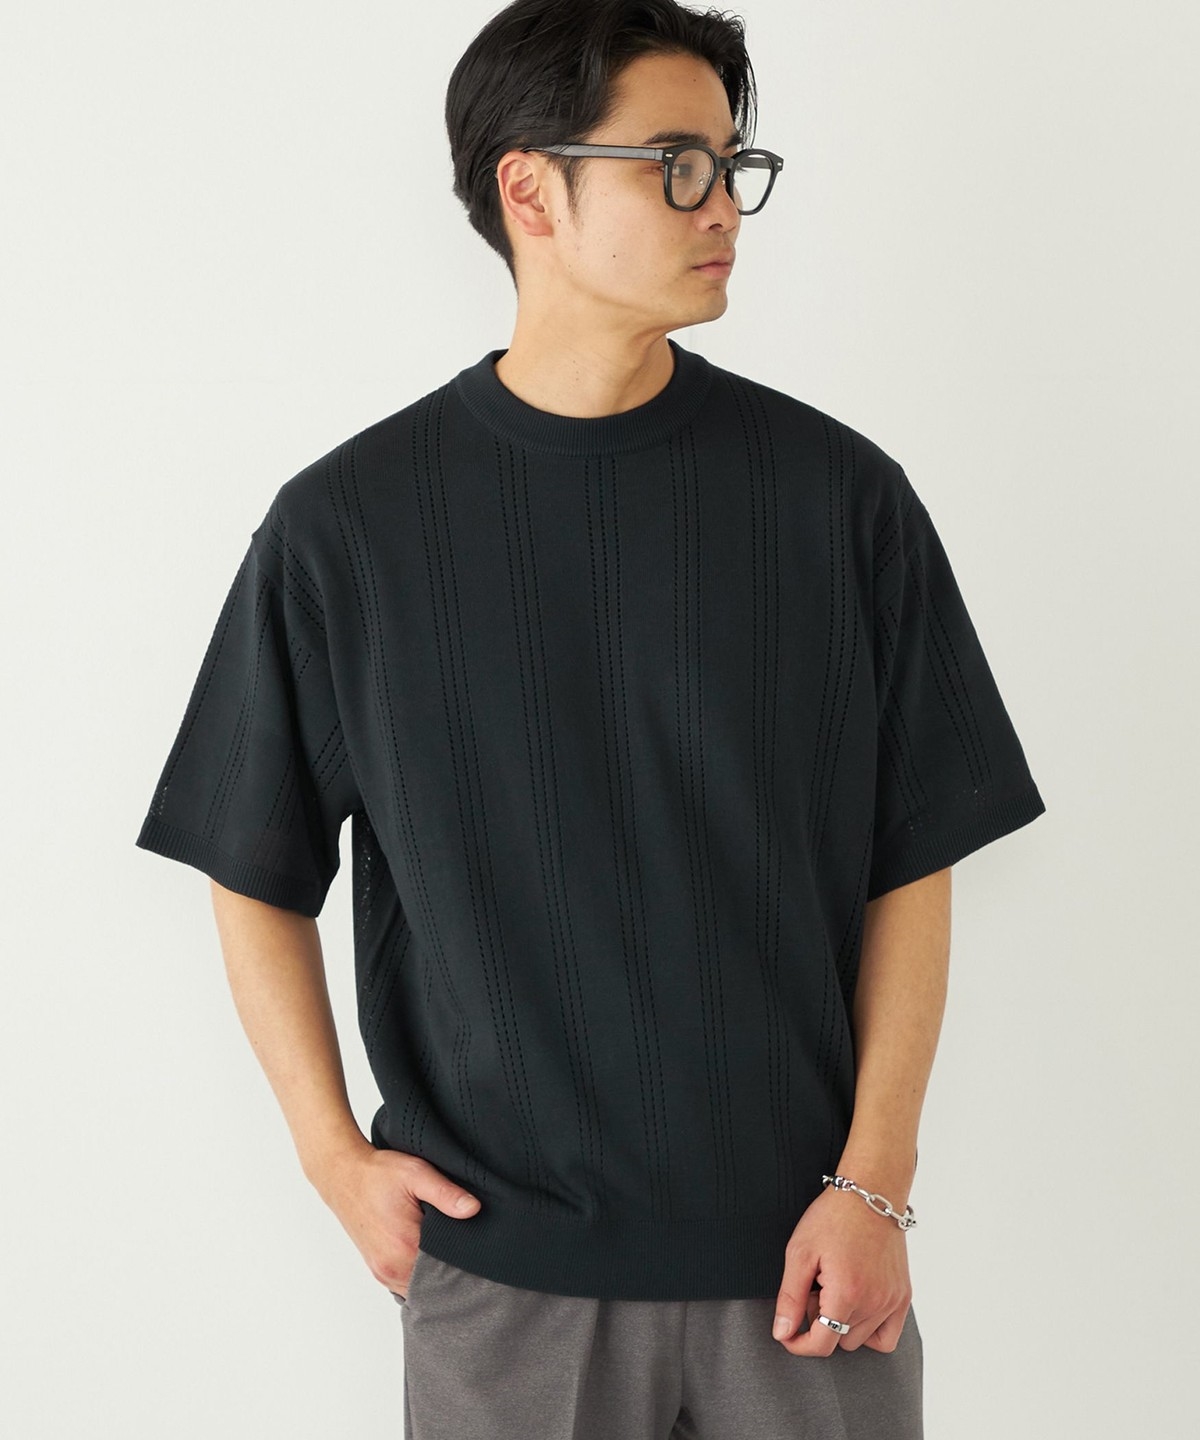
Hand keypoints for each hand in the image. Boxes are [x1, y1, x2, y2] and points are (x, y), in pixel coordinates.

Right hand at [309, 1137, 480, 1296]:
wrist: (343, 1174)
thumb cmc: (378, 1173)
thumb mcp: (416, 1173)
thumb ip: (446, 1194)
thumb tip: (473, 1209)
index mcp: (405, 1247)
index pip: (448, 1270)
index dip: (464, 1258)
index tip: (474, 1242)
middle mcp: (392, 1268)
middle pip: (434, 1281)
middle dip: (450, 1266)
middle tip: (462, 1241)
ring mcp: (383, 1272)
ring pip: (419, 1285)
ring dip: (433, 1270)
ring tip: (444, 1244)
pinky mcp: (378, 1269)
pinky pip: (405, 1283)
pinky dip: (418, 1272)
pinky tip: (427, 1252)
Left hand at [772, 1185, 911, 1355]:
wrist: (870, 1193)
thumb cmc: (833, 1217)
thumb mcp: (800, 1252)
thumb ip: (790, 1298)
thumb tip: (782, 1333)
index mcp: (847, 1293)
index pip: (822, 1344)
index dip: (798, 1344)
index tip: (787, 1334)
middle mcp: (875, 1302)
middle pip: (839, 1340)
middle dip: (820, 1321)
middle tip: (815, 1288)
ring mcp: (893, 1301)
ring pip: (861, 1340)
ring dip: (843, 1322)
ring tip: (835, 1288)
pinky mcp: (904, 1296)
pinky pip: (887, 1337)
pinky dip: (869, 1330)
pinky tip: (856, 1304)